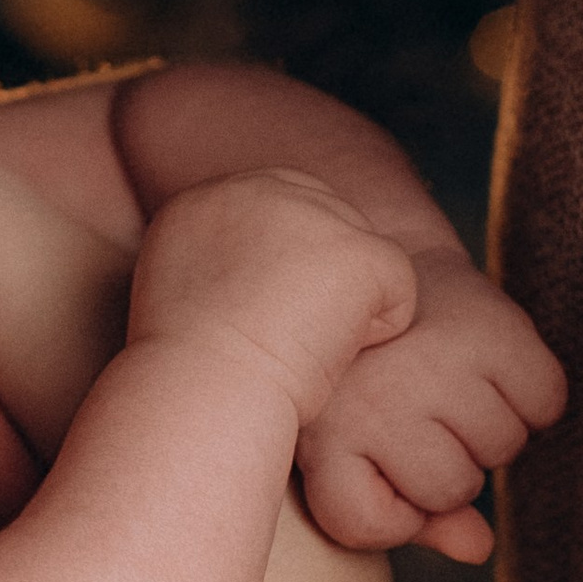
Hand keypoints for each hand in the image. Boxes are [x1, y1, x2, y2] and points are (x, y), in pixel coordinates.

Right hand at [131, 168, 419, 434]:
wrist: (200, 391)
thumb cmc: (188, 374)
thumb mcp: (184, 296)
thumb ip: (219, 265)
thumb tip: (263, 278)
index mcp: (204, 202)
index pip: (277, 210)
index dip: (288, 268)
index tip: (267, 318)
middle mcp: (255, 190)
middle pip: (327, 220)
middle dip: (321, 279)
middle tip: (285, 338)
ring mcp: (310, 213)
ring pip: (361, 256)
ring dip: (344, 307)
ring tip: (299, 348)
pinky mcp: (357, 250)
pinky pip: (398, 286)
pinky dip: (379, 331)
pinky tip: (333, 355)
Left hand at [297, 249, 565, 562]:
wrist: (376, 255)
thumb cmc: (360, 375)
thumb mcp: (352, 448)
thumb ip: (406, 515)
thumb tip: (479, 547)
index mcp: (325, 427)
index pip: (374, 522)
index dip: (384, 502)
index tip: (367, 451)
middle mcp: (380, 397)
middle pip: (452, 489)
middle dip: (444, 460)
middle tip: (414, 403)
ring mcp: (441, 362)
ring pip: (502, 447)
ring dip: (487, 424)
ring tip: (448, 376)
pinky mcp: (498, 328)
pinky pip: (546, 402)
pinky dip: (532, 392)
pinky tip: (491, 362)